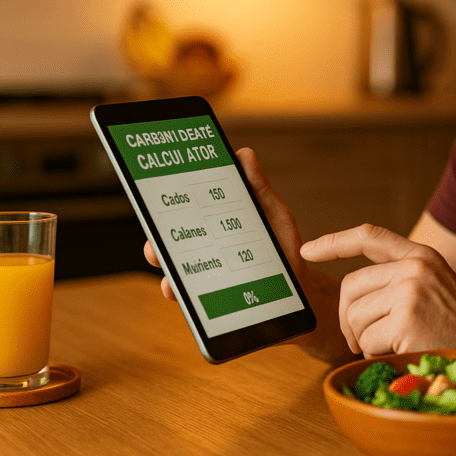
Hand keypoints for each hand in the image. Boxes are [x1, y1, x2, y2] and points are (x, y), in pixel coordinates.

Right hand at [142, 147, 308, 301]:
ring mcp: (206, 275)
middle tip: (154, 231)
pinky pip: (187, 297)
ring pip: (173, 268)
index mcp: (217, 224)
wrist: (300, 289)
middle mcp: (206, 249)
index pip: (188, 211)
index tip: (156, 190)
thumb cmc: (285, 248)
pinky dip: (176, 292)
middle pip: (171, 240)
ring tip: (160, 258)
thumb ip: (259, 188)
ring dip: (162, 262)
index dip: (168, 201)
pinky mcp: (210, 300)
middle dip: (157, 234)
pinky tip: (174, 288)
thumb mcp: (274, 215)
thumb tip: (244, 155)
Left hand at [300, 224, 455, 356]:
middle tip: (363, 339)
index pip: (369, 237)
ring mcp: (411, 292)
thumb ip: (399, 276)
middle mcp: (415, 267)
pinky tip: (400, 353)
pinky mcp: (407, 321)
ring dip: (364, 340)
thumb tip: (351, 292)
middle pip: (350, 287)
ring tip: (392, 345)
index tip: (308, 251)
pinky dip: (376, 354)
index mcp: (420, 255)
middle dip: (349, 318)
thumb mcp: (433, 285)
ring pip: (354, 317)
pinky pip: (366, 341)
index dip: (334, 242)